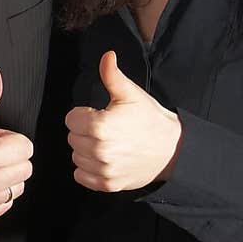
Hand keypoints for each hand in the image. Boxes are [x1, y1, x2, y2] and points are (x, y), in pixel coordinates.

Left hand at [66, 50, 182, 191]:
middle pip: (72, 138)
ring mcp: (103, 169)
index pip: (71, 119)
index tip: (98, 115)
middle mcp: (98, 150)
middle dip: (85, 132)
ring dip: (86, 151)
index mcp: (100, 126)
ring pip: (76, 157)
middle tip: (106, 129)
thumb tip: (106, 56)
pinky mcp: (108, 184)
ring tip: (106, 144)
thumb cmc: (150, 120)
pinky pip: (81, 176)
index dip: (83, 115)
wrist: (172, 149)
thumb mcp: (131, 94)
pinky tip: (103, 160)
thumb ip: (112, 75)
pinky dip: (88, 170)